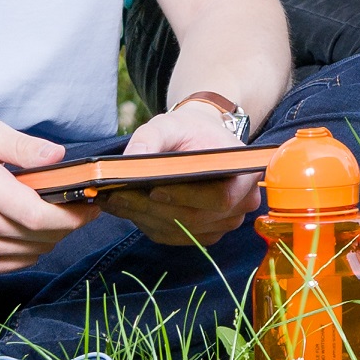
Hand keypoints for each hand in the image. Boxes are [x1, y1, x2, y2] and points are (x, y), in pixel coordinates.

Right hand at [0, 120, 92, 276]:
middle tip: (79, 206)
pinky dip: (30, 250)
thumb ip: (22, 145)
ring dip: (51, 237)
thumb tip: (59, 158)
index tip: (90, 204)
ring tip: (52, 214)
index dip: (73, 214)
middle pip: (41, 236)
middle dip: (69, 223)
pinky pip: (14, 264)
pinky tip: (28, 230)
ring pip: (31, 253)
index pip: (40, 216)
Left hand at [102, 100, 262, 249]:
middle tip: (117, 196)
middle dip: (154, 208)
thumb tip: (130, 161)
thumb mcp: (169, 124)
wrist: (200, 139)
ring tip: (115, 201)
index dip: (187, 197)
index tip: (154, 190)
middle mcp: (242, 204)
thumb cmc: (190, 130)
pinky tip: (125, 209)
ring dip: (146, 218)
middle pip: (196, 218)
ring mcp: (225, 223)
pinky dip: (147, 224)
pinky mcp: (205, 233)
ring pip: (181, 229)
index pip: (220, 197)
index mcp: (245, 174)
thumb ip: (150, 138)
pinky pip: (174, 235)